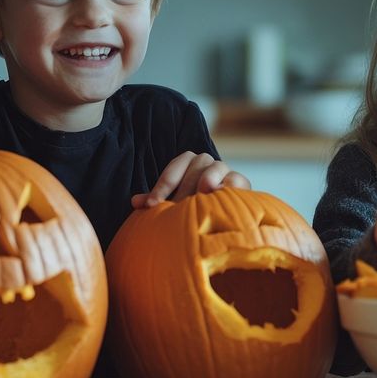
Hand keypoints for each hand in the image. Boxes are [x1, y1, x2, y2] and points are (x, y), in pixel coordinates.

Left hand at [131, 151, 250, 208]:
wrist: (222, 215)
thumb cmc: (192, 206)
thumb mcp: (172, 202)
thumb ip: (156, 201)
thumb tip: (135, 202)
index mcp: (187, 163)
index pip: (173, 170)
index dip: (161, 187)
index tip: (152, 206)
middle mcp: (205, 162)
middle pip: (194, 168)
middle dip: (183, 189)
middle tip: (176, 208)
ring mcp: (224, 169)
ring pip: (215, 167)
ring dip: (208, 179)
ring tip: (202, 193)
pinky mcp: (241, 181)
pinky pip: (236, 179)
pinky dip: (230, 186)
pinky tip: (221, 197)